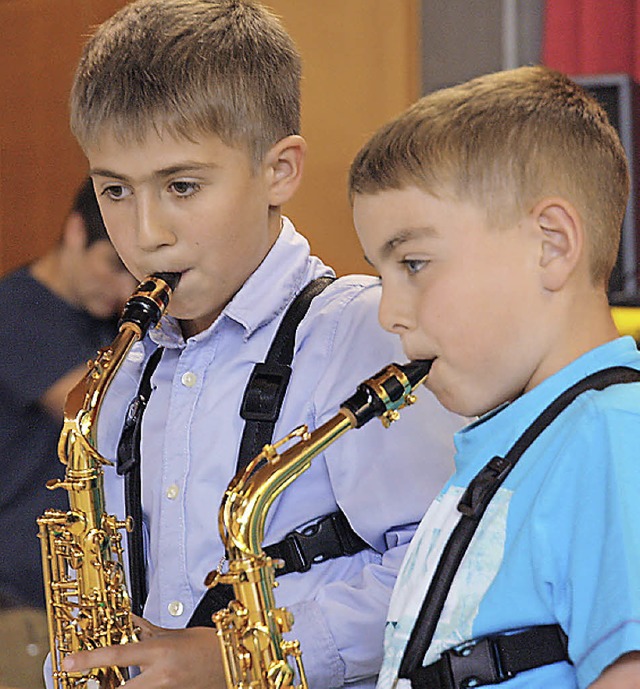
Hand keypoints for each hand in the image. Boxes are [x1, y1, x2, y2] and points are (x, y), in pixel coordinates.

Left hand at [61, 615, 226, 687]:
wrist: (234, 662)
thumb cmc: (211, 645)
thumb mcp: (178, 634)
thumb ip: (150, 633)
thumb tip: (131, 625)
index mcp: (162, 652)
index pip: (118, 655)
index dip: (89, 659)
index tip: (68, 662)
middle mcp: (162, 676)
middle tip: (90, 684)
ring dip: (126, 687)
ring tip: (119, 680)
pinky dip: (143, 688)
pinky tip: (143, 683)